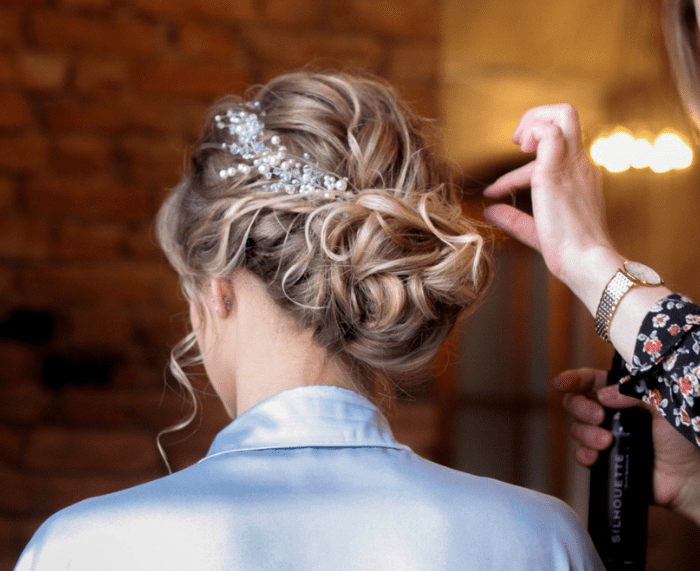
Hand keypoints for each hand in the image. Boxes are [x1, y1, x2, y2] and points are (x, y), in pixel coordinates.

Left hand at [483, 104, 617, 310]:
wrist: (587, 262)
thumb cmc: (569, 253)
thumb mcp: (536, 231)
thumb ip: (514, 220)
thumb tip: (489, 212)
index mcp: (580, 177)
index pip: (552, 154)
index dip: (518, 168)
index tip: (496, 190)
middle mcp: (580, 165)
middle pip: (567, 116)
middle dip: (536, 118)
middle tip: (515, 143)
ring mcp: (572, 165)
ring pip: (563, 114)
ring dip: (533, 122)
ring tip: (517, 144)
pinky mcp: (557, 171)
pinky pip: (549, 132)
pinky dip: (531, 133)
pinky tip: (518, 153)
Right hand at [555, 367, 699, 525]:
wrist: (691, 477)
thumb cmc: (684, 437)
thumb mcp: (663, 404)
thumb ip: (634, 393)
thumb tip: (603, 396)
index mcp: (622, 395)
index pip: (590, 380)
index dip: (573, 379)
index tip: (562, 383)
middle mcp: (610, 413)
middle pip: (575, 402)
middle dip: (580, 408)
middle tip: (599, 418)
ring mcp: (605, 436)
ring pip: (576, 428)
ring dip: (585, 433)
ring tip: (606, 442)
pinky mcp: (604, 460)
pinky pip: (581, 454)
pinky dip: (583, 454)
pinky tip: (596, 456)